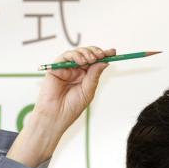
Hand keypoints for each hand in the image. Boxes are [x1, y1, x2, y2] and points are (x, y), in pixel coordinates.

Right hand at [7, 45, 114, 166]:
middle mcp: (75, 71)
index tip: (113, 52)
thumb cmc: (71, 107)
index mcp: (85, 77)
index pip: (95, 62)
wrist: (56, 115)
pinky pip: (65, 56)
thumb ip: (94, 75)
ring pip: (77, 53)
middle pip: (87, 54)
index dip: (103, 56)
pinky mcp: (56, 68)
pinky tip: (81, 61)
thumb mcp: (88, 91)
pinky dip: (74, 55)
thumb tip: (104, 62)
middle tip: (101, 54)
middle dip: (95, 52)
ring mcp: (66, 69)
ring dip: (86, 53)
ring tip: (91, 59)